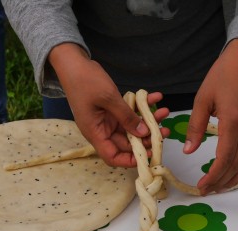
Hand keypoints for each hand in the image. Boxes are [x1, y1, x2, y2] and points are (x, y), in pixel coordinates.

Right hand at [49, 43, 169, 167]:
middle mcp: (102, 130)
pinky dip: (142, 107)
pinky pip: (130, 113)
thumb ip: (126, 116)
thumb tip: (144, 133)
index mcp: (95, 132)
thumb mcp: (108, 98)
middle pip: (127, 143)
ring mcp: (108, 120)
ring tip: (164, 112)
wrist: (73, 63)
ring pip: (132, 127)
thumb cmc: (85, 81)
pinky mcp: (112, 110)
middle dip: (146, 138)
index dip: (129, 160)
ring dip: (148, 121)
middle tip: (164, 129)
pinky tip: (156, 98)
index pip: (112, 156)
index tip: (148, 155)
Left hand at [183, 38, 237, 194]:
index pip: (225, 157)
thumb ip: (196, 126)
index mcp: (233, 121)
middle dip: (222, 181)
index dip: (214, 175)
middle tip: (207, 191)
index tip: (202, 186)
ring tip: (220, 187)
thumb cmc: (222, 75)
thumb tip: (188, 150)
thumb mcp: (202, 98)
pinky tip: (233, 173)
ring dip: (235, 178)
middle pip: (237, 164)